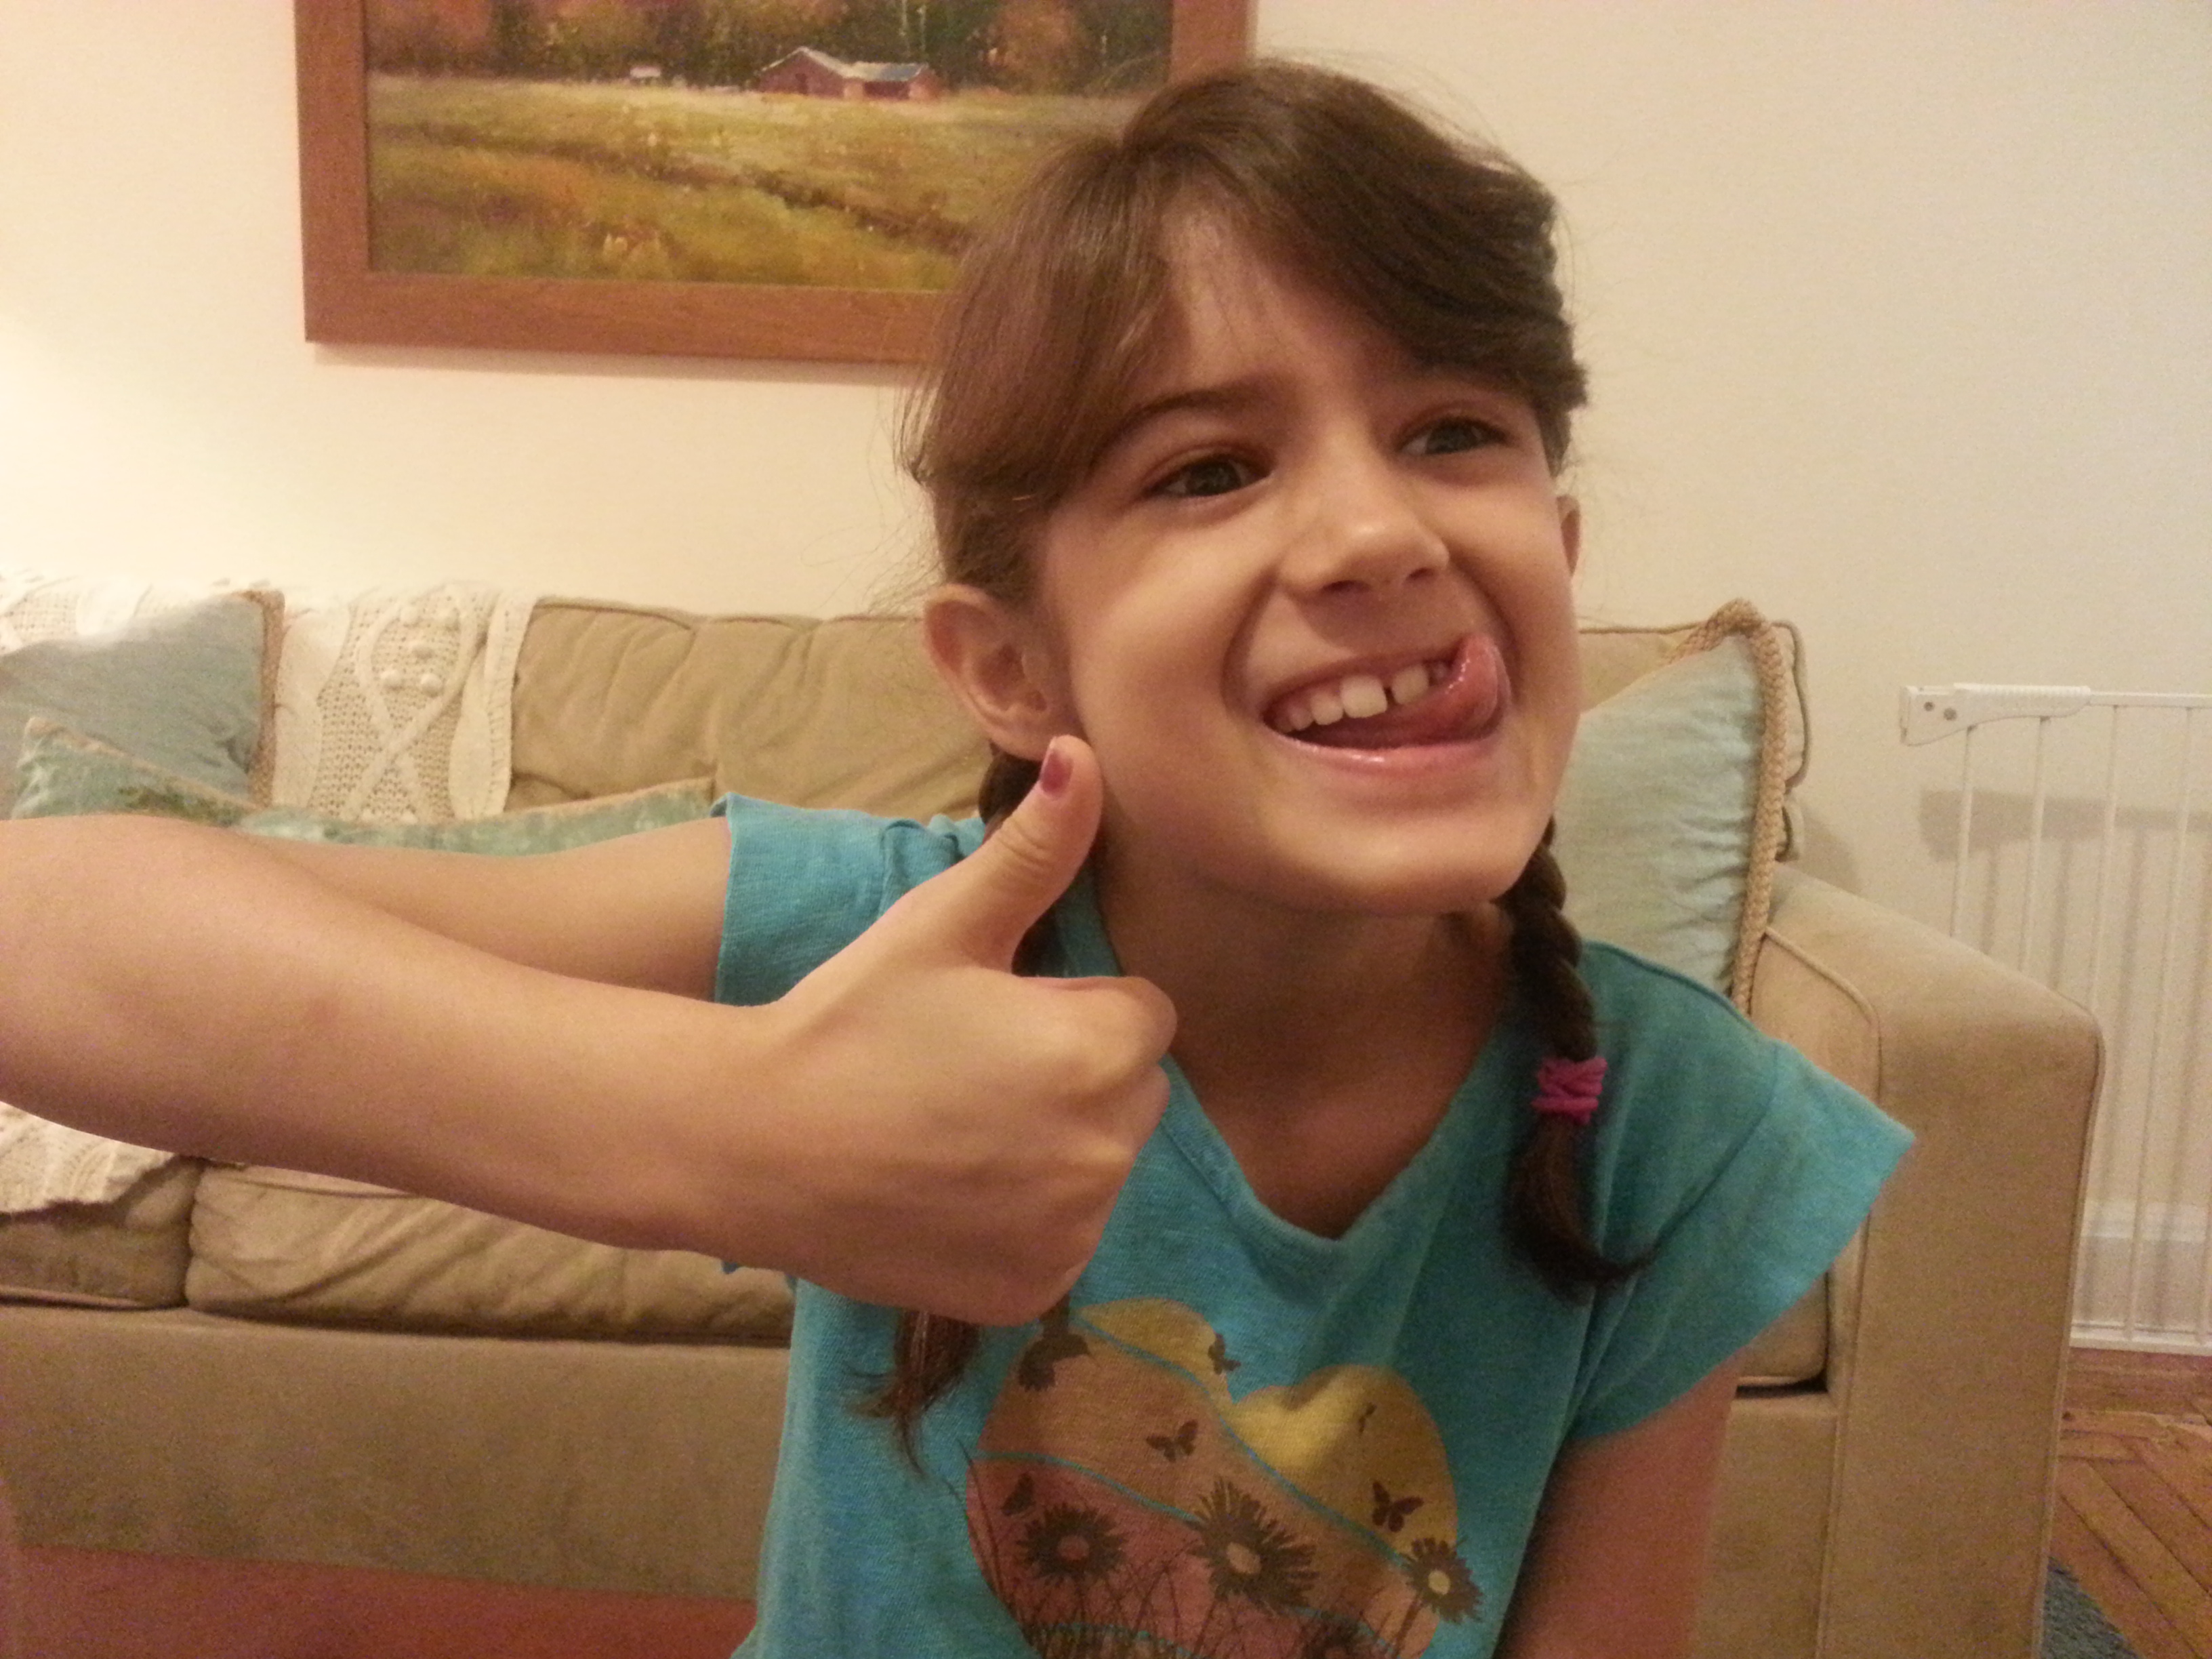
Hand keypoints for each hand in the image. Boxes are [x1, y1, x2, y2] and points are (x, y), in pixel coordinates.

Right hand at [744, 737, 1175, 1324]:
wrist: (748, 1144)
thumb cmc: (846, 1019)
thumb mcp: (942, 924)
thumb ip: (1035, 849)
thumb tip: (1088, 754)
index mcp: (1099, 1052)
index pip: (1143, 1014)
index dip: (1071, 1007)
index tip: (994, 1013)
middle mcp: (1106, 1151)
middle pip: (1131, 1093)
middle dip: (1075, 1074)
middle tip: (967, 1068)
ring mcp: (1072, 1231)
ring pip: (1100, 1166)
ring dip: (1054, 1147)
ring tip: (950, 1128)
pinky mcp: (1035, 1290)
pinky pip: (1062, 1238)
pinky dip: (1023, 1221)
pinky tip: (948, 1190)